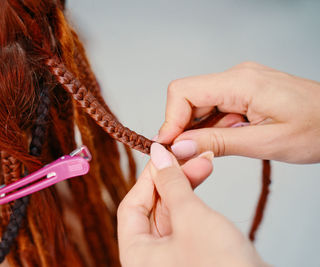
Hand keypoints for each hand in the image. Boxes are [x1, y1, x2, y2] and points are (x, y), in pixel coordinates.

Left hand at [117, 143, 266, 266]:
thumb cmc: (222, 266)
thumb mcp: (191, 217)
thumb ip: (172, 184)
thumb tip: (158, 156)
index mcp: (136, 254)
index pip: (131, 207)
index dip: (147, 178)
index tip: (163, 154)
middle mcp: (150, 258)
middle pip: (152, 208)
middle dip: (172, 179)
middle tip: (192, 158)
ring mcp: (172, 258)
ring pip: (171, 214)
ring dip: (185, 187)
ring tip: (204, 163)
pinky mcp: (192, 256)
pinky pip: (185, 223)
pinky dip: (193, 203)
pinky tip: (203, 184)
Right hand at [157, 62, 319, 162]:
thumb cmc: (318, 128)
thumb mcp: (266, 143)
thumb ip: (219, 143)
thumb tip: (180, 146)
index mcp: (240, 82)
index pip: (183, 92)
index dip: (170, 120)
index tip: (169, 147)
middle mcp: (236, 76)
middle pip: (188, 98)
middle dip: (183, 128)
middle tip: (189, 156)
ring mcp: (240, 82)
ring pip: (200, 105)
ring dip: (200, 130)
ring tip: (218, 150)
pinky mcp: (244, 91)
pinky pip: (216, 107)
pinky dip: (213, 127)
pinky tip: (229, 139)